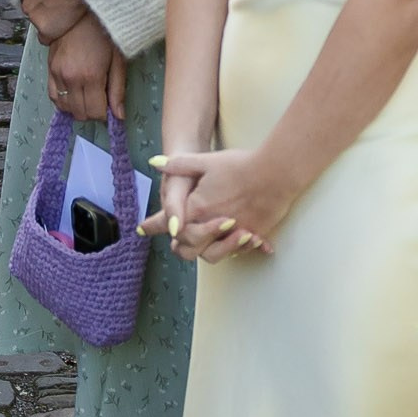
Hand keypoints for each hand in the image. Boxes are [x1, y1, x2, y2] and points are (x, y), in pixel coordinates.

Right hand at [47, 9, 120, 122]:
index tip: (110, 106)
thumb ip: (118, 90)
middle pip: (80, 114)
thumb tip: (119, 116)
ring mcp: (57, 74)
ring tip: (87, 96)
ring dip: (78, 108)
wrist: (79, 10)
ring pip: (65, 108)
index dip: (105, 114)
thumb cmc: (103, 33)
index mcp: (91, 76)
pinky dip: (63, 101)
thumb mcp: (118, 59)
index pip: (96, 113)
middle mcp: (71, 78)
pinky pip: (53, 97)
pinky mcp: (49, 69)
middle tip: (100, 100)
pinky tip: (74, 94)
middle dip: (92, 112)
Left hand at [154, 145, 292, 263]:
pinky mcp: (252, 236)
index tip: (142, 228)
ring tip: (206, 243)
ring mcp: (233, 234)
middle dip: (182, 245)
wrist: (275, 173)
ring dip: (207, 250)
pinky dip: (236, 249)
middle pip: (189, 248)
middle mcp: (212, 226)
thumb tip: (154, 163)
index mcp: (196, 208)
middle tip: (177, 240)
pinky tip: (236, 243)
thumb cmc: (240, 166)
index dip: (154, 226)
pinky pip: (239, 250)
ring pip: (213, 255)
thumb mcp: (206, 161)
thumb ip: (179, 165)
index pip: (169, 224)